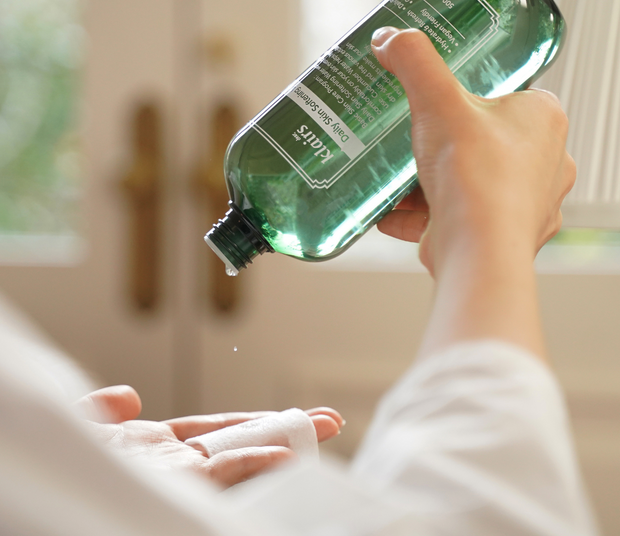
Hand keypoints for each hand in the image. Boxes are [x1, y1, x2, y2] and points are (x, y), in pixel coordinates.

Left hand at [76, 385, 342, 488]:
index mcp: (151, 451)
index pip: (215, 433)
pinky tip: (280, 462)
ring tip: (320, 436)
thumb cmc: (56, 466)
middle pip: (239, 446)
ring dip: (281, 452)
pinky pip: (219, 482)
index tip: (292, 416)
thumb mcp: (71, 431)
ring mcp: (173, 484)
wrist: (31, 494)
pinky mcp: (173, 496)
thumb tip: (129, 397)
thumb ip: (97, 411)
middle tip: (329, 421)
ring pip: (238, 465)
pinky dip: (252, 469)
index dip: (255, 422)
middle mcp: (171, 469)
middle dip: (285, 433)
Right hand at [372, 27, 574, 276]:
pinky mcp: (503, 238)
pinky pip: (459, 220)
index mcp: (543, 120)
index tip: (440, 105)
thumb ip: (415, 61)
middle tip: (414, 142)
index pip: (507, 96)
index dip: (469, 99)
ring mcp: (527, 205)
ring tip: (396, 182)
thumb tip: (390, 39)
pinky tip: (392, 216)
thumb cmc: (476, 176)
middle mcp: (545, 163)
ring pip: (472, 185)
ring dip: (430, 185)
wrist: (477, 251)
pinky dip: (424, 218)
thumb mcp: (437, 101)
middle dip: (444, 146)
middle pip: (485, 143)